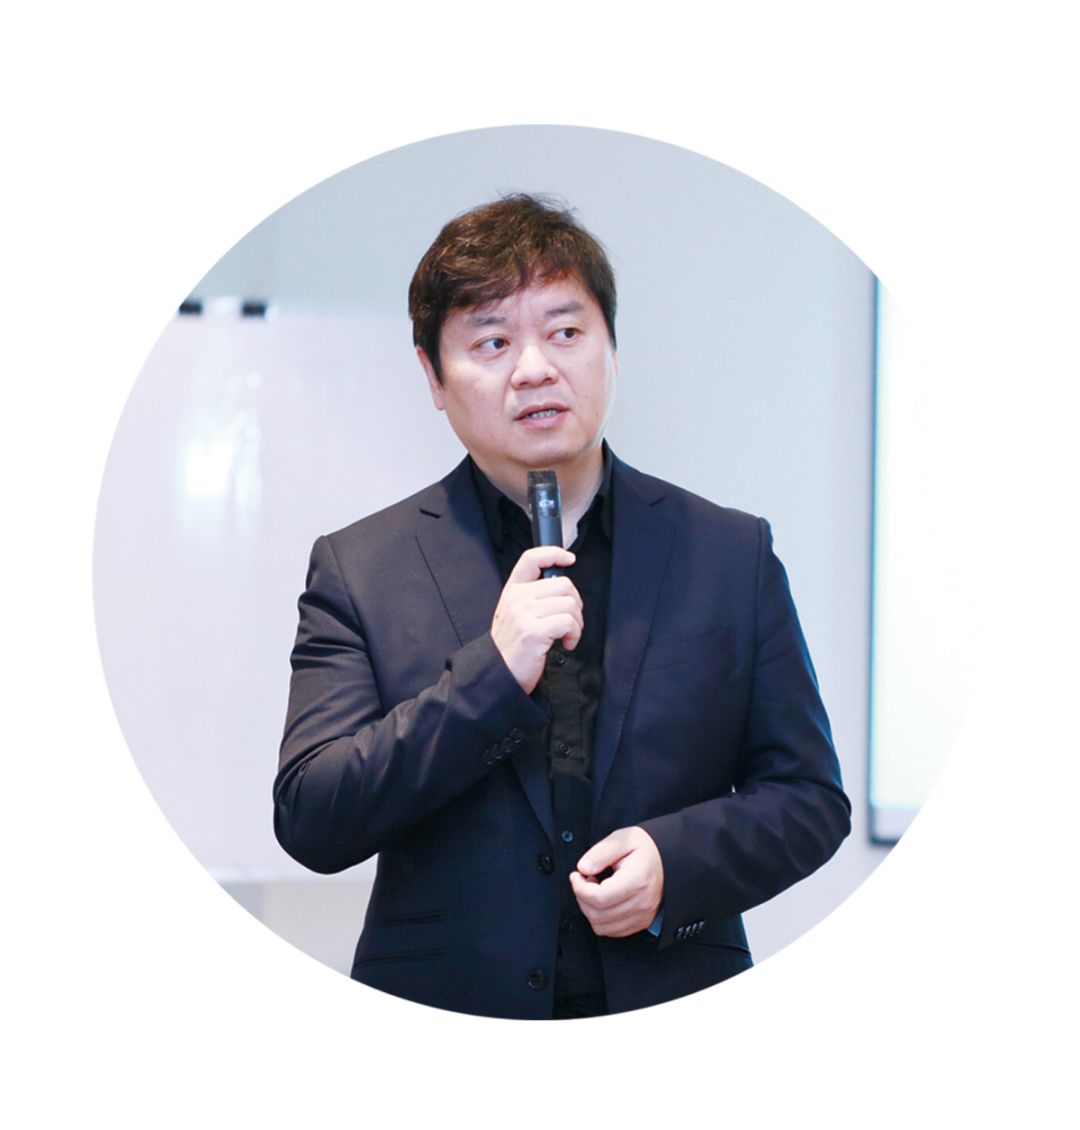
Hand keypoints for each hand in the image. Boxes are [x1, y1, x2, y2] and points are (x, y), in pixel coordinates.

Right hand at [491, 546, 581, 693]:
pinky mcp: (534, 631)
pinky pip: (568, 622)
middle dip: (575, 605)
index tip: (569, 559)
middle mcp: (517, 598)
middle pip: (564, 585)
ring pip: (569, 604)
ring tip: (567, 635)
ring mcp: (524, 613)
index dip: (554, 553)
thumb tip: (562, 588)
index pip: (531, 558)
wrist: (500, 673)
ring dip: (576, 623)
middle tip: (570, 622)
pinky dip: (574, 635)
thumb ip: (533, 596)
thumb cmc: (513, 647)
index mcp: (512, 590)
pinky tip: (566, 644)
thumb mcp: (515, 613)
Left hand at [569, 826, 663, 937]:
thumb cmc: (646, 849)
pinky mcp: (642, 922)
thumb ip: (601, 852)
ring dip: (590, 910)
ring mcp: (643, 916)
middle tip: (585, 880)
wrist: (670, 859)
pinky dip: (601, 919)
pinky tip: (604, 900)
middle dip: (582, 897)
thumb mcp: (623, 839)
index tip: (577, 875)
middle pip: (598, 915)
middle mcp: (642, 903)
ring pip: (602, 927)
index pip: (600, 898)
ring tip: (595, 889)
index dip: (580, 888)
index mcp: (637, 881)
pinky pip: (612, 931)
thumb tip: (583, 868)